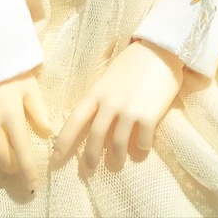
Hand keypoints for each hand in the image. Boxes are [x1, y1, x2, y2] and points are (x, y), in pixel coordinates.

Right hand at [0, 72, 54, 188]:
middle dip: (11, 164)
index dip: (28, 171)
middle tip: (15, 159)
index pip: (22, 151)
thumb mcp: (28, 84)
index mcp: (11, 114)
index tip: (33, 185)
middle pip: (2, 159)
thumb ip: (38, 110)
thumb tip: (48, 132)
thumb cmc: (5, 70)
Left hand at [52, 40, 184, 172]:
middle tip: (89, 169)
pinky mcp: (148, 115)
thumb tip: (95, 118)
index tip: (55, 159)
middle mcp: (110, 103)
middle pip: (94, 137)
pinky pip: (142, 142)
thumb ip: (102, 96)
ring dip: (117, 157)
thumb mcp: (110, 75)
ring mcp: (129, 110)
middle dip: (90, 158)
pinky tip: (143, 144)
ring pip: (117, 145)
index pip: (74, 120)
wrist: (162, 48)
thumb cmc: (135, 60)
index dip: (63, 141)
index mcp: (97, 91)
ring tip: (118, 161)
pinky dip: (142, 147)